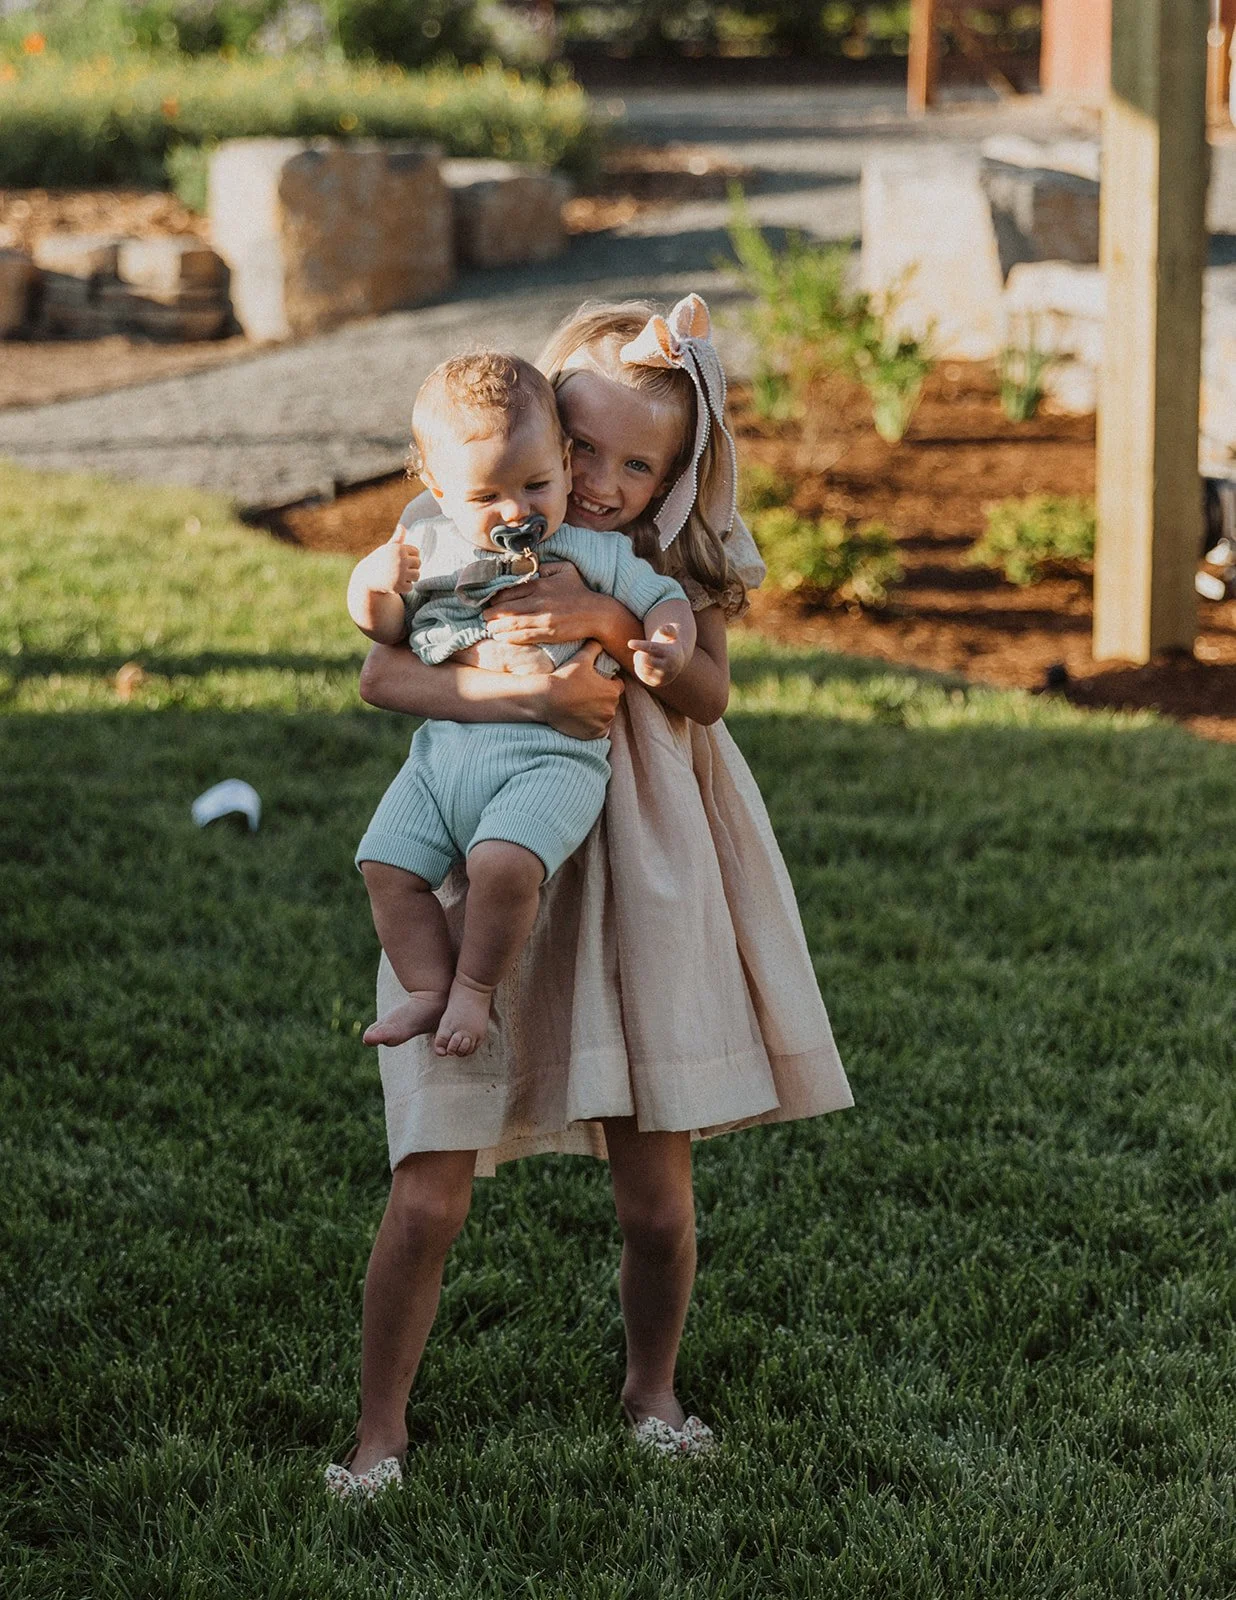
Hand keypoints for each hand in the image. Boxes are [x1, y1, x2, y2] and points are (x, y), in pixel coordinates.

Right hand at [353, 527, 419, 595]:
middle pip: (418, 563)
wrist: (366, 578)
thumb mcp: (387, 549)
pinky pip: (410, 587)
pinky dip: (404, 587)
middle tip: (400, 570)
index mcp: (398, 549)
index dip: (410, 557)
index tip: (401, 560)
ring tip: (399, 576)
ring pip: (417, 575)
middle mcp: (400, 560)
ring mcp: (400, 573)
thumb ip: (397, 538)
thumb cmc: (379, 561)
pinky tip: (394, 584)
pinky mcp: (398, 586)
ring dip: (410, 578)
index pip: (416, 552)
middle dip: (411, 567)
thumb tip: (402, 526)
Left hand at [483, 562, 630, 646]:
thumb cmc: (580, 591)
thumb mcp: (564, 570)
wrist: (597, 613)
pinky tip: (501, 637)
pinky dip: (509, 637)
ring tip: (489, 629)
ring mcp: (543, 618)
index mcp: (541, 584)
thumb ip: (545, 566)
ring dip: (497, 627)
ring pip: (512, 623)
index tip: (489, 602)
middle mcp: (539, 601)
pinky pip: (523, 635)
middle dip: (492, 614)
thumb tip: (529, 564)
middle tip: (484, 617)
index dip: (496, 598)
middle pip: (507, 608)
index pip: (510, 591)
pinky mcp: (548, 632)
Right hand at [543, 640, 624, 738]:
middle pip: (611, 702)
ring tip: (582, 706)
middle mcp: (611, 709)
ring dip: (598, 712)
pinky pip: (597, 730)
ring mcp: (602, 724)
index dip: (608, 683)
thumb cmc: (565, 678)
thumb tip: (599, 639)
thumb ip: (594, 647)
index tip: (596, 682)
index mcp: (612, 691)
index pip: (617, 686)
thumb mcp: (581, 658)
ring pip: (604, 717)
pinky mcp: (592, 735)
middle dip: (603, 698)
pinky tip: (581, 718)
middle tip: (587, 694)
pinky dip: (592, 725)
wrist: (546, 699)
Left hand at [629, 623, 687, 687]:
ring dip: (639, 661)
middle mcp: (667, 667)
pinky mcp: (656, 683)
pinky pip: (641, 675)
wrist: (677, 663)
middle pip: (644, 660)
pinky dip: (639, 668)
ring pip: (641, 668)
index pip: (652, 649)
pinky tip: (646, 665)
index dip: (641, 645)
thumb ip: (668, 630)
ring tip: (646, 657)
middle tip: (642, 652)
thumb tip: (662, 629)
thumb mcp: (672, 635)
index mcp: (670, 653)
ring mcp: (662, 676)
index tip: (630, 643)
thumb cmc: (670, 645)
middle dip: (639, 654)